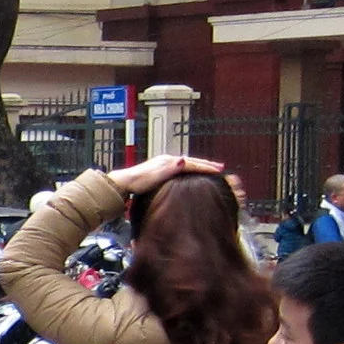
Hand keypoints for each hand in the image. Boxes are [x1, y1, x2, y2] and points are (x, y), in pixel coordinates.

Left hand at [107, 154, 222, 198]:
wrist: (123, 183)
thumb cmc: (138, 182)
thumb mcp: (156, 175)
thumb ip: (170, 168)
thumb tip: (185, 160)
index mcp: (168, 161)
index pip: (191, 163)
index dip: (206, 167)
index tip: (218, 170)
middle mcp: (167, 160)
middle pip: (191, 161)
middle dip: (206, 164)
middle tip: (220, 167)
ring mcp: (163, 164)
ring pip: (186, 163)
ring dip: (199, 165)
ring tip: (209, 168)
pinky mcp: (160, 170)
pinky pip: (181, 167)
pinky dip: (190, 168)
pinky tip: (190, 172)